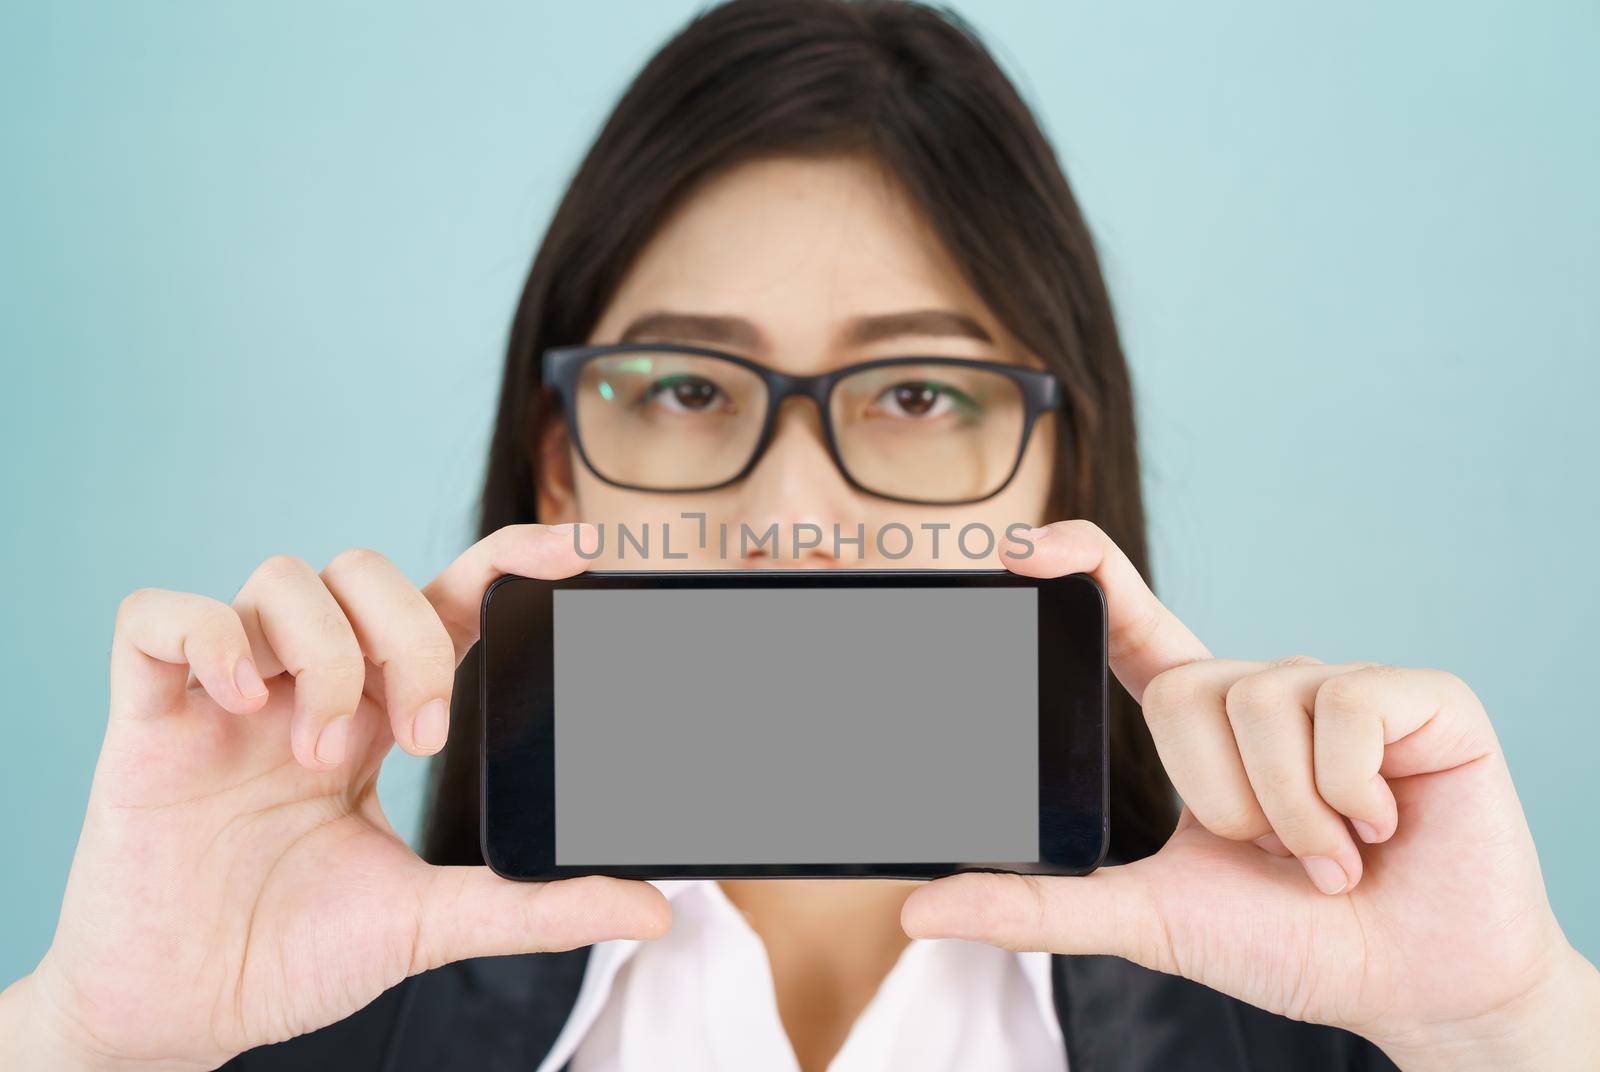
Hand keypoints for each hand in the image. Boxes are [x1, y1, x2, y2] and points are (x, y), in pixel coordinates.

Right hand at [2, 525, 667, 1071]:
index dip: (509, 559)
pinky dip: (207, 636)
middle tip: (418, 735)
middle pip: (366, 572)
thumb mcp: (430, 923)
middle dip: (410, 638)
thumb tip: (653, 910)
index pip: (445, 601)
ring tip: (319, 751)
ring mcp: (226, 695)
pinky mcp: (146, 715)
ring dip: (324, 654)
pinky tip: (239, 700)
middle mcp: (306, 686)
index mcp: (375, 717)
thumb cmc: (294, 955)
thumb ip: (536, 907)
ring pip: (282, 577)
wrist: (183, 1015)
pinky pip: (160, 615)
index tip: (582, 552)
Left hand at [903, 521, 1599, 1069]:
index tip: (1021, 548)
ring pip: (1260, 701)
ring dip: (1289, 814)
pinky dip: (1352, 793)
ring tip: (1332, 854)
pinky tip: (1383, 827)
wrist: (1413, 986)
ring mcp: (1341, 685)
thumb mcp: (1147, 918)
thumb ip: (1037, 908)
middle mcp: (1264, 687)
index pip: (1130, 619)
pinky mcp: (1419, 698)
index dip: (1080, 568)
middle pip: (1186, 688)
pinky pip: (1343, 708)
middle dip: (1223, 800)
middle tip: (1273, 856)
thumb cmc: (1286, 943)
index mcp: (1201, 723)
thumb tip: (919, 907)